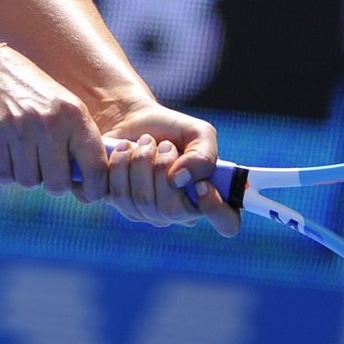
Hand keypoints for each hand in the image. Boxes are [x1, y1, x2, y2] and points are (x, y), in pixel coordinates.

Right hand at [0, 44, 115, 204]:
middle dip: (50, 183)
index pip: (95, 167)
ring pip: (29, 182)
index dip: (94, 189)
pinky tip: (3, 154)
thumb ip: (77, 137)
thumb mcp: (61, 104)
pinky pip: (4, 175)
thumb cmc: (28, 89)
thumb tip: (87, 183)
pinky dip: (3, 172)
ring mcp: (20, 129)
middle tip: (43, 167)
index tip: (85, 193)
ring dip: (24, 176)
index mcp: (74, 114)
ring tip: (20, 153)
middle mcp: (50, 123)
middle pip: (58, 184)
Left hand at [101, 103, 239, 237]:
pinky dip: (120, 163)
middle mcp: (179, 213)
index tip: (203, 185)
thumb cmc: (171, 130)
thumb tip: (181, 180)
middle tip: (164, 144)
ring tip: (144, 143)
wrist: (132, 119)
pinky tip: (124, 149)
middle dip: (163, 168)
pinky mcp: (120, 205)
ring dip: (141, 161)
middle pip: (171, 210)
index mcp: (207, 198)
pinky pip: (118, 194)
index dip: (216, 209)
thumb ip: (203, 156)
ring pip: (142, 201)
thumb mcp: (198, 133)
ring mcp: (148, 213)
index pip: (226, 223)